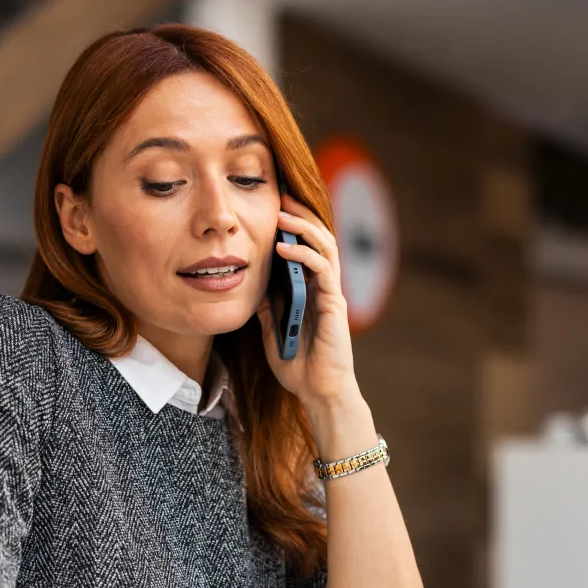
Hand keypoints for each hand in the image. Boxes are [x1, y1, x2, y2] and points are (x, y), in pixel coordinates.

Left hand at [256, 193, 359, 410]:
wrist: (317, 391)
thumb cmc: (297, 365)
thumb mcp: (271, 330)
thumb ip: (267, 306)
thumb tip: (253, 283)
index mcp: (309, 290)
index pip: (304, 248)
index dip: (292, 227)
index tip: (272, 208)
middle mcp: (322, 287)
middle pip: (318, 238)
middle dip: (301, 215)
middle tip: (281, 196)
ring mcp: (330, 293)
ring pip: (325, 246)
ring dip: (304, 227)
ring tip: (283, 214)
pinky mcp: (334, 303)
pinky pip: (322, 269)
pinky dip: (303, 254)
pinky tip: (283, 247)